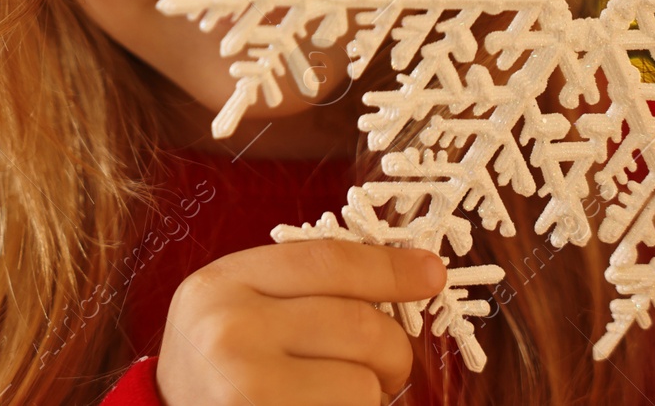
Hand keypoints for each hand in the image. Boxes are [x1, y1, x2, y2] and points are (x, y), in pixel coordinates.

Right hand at [155, 238, 445, 405]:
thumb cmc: (222, 363)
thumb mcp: (242, 305)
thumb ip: (306, 286)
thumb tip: (415, 273)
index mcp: (225, 283)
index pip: (328, 262)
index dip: (391, 268)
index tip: (432, 274)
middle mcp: (231, 331)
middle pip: (360, 326)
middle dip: (393, 352)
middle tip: (386, 369)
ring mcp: (246, 388)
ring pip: (363, 386)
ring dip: (368, 398)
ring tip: (334, 398)